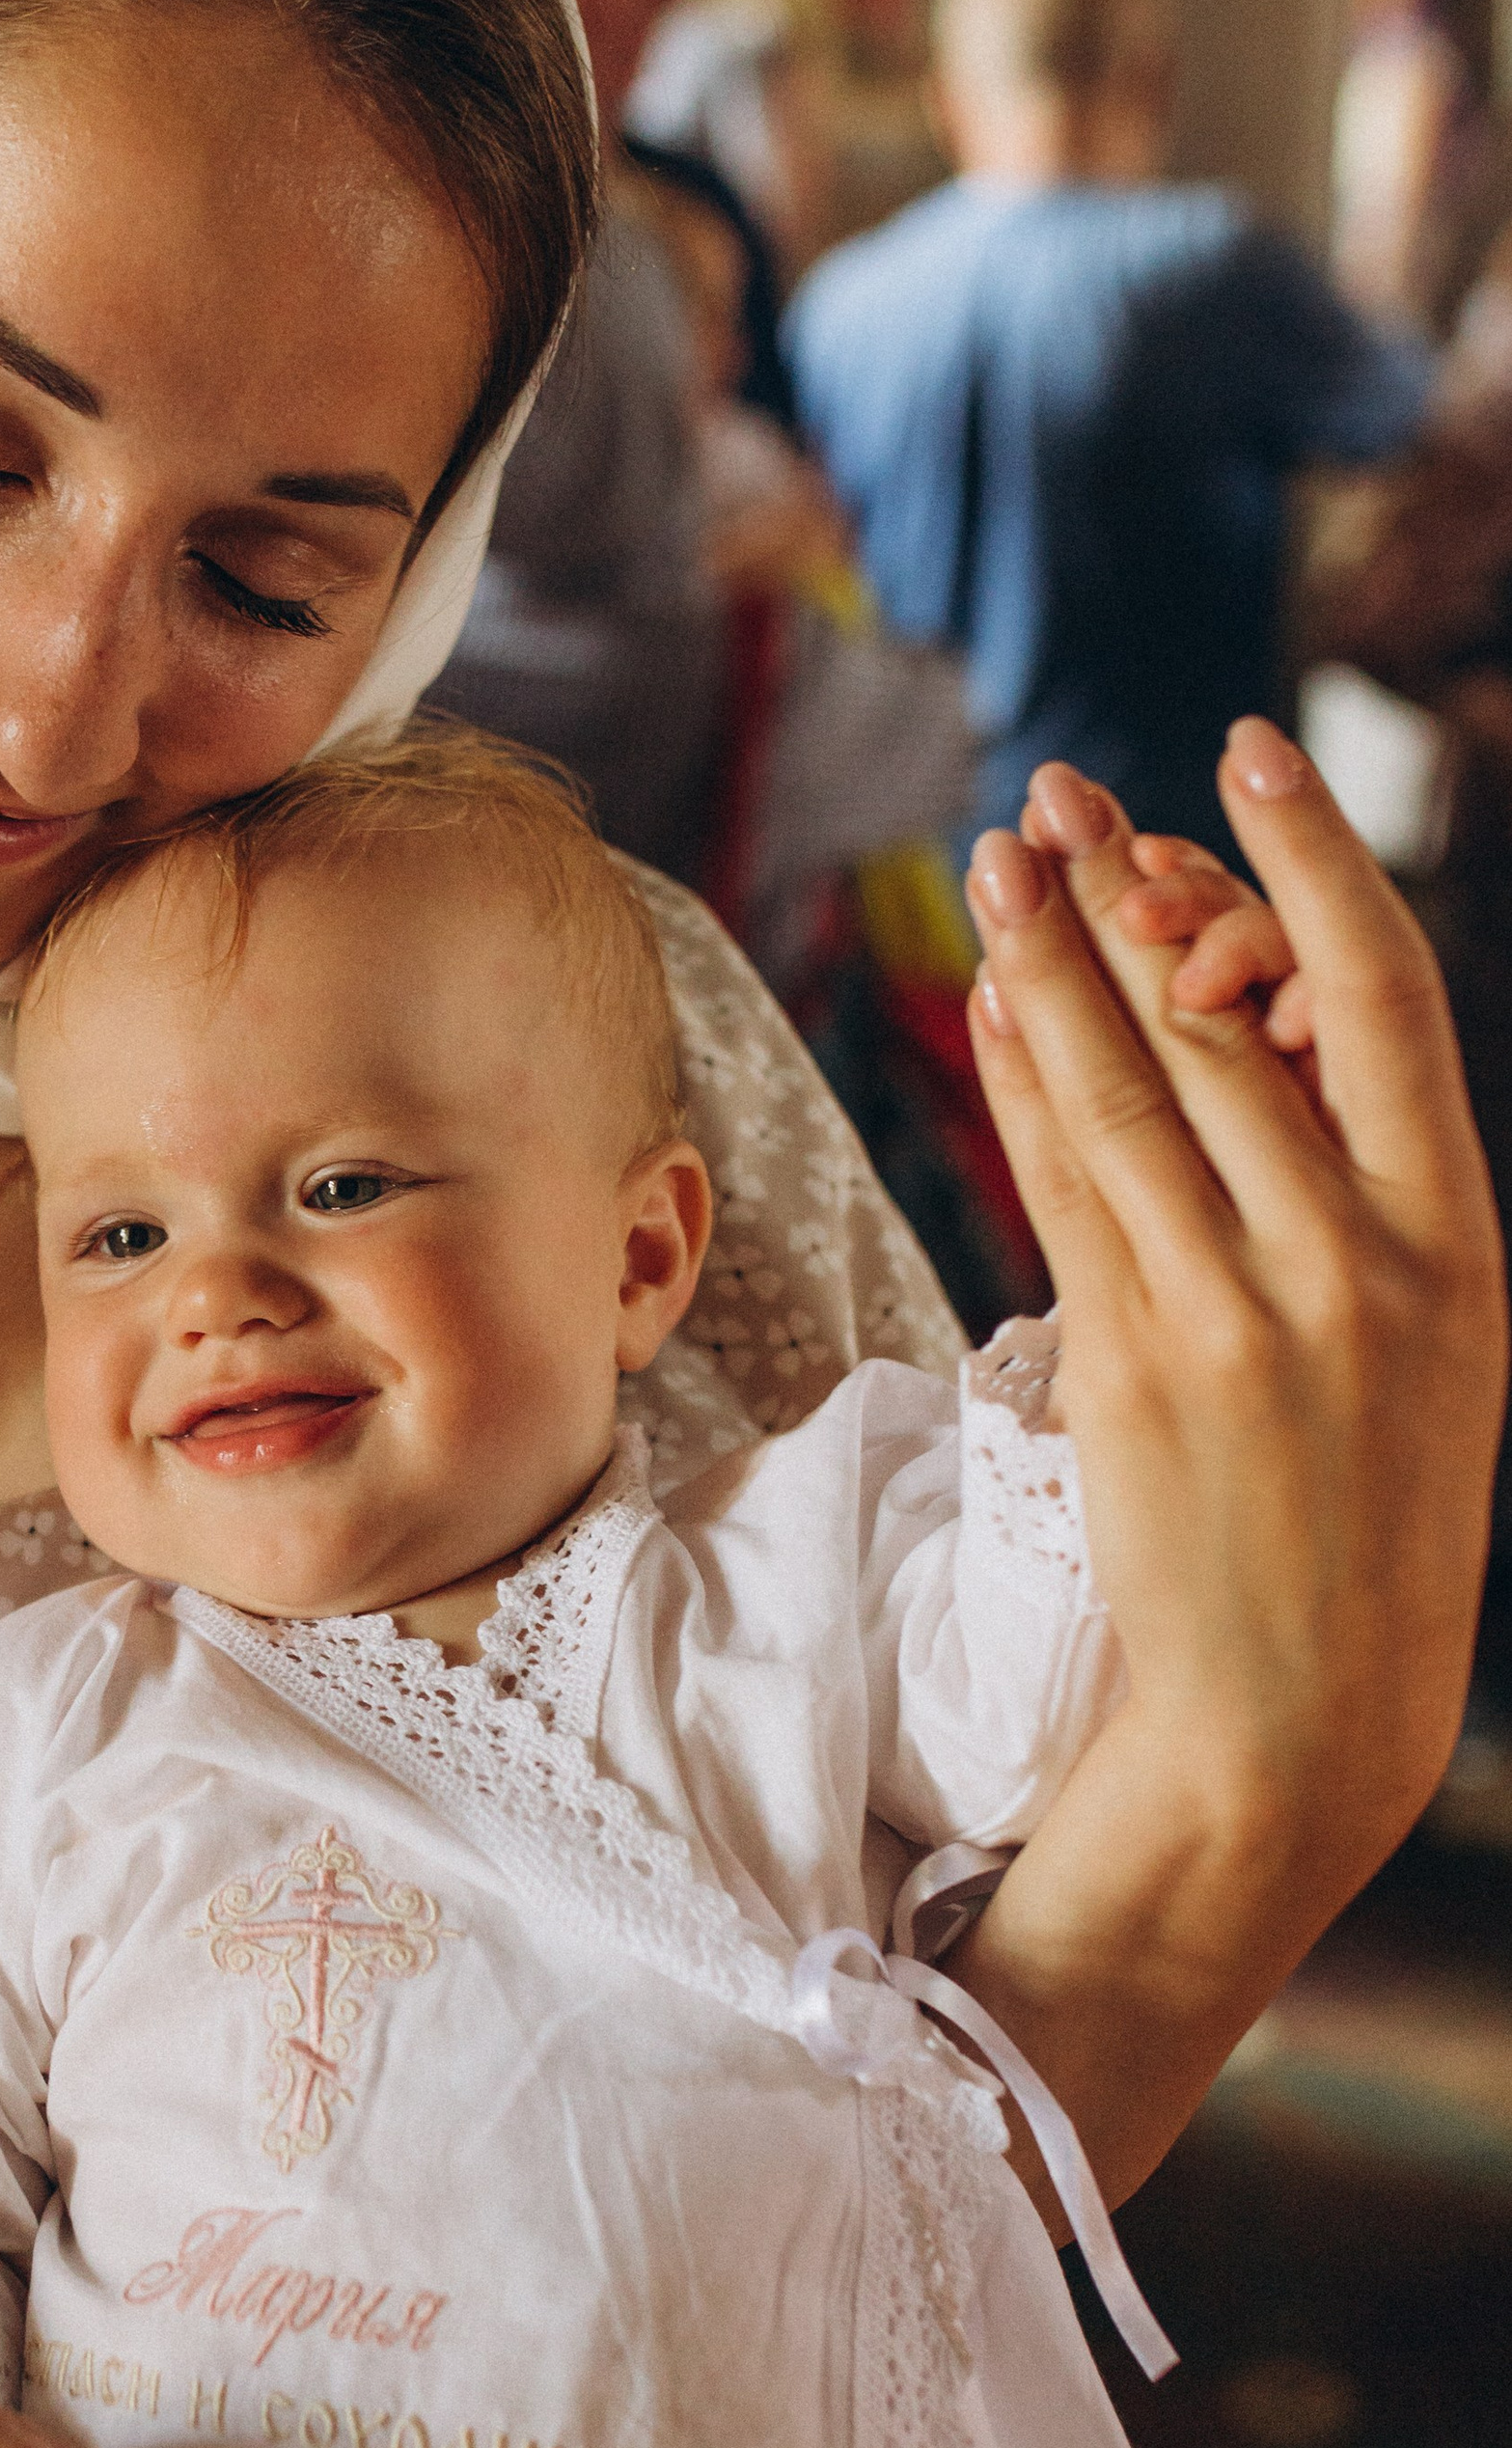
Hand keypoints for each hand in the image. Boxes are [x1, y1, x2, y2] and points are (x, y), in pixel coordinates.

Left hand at [952, 720, 1504, 2199]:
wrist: (1304, 1703)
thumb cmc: (1367, 1493)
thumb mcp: (1424, 1325)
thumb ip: (1349, 1172)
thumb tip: (1233, 1000)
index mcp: (1456, 1227)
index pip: (1382, 988)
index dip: (1309, 852)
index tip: (1245, 744)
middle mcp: (1356, 1256)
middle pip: (1220, 1019)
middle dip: (1129, 892)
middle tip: (1050, 804)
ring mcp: (1239, 1312)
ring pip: (1121, 1089)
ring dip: (1046, 961)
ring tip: (995, 867)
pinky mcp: (1130, 1369)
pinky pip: (1062, 1188)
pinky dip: (1022, 1085)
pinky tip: (991, 1005)